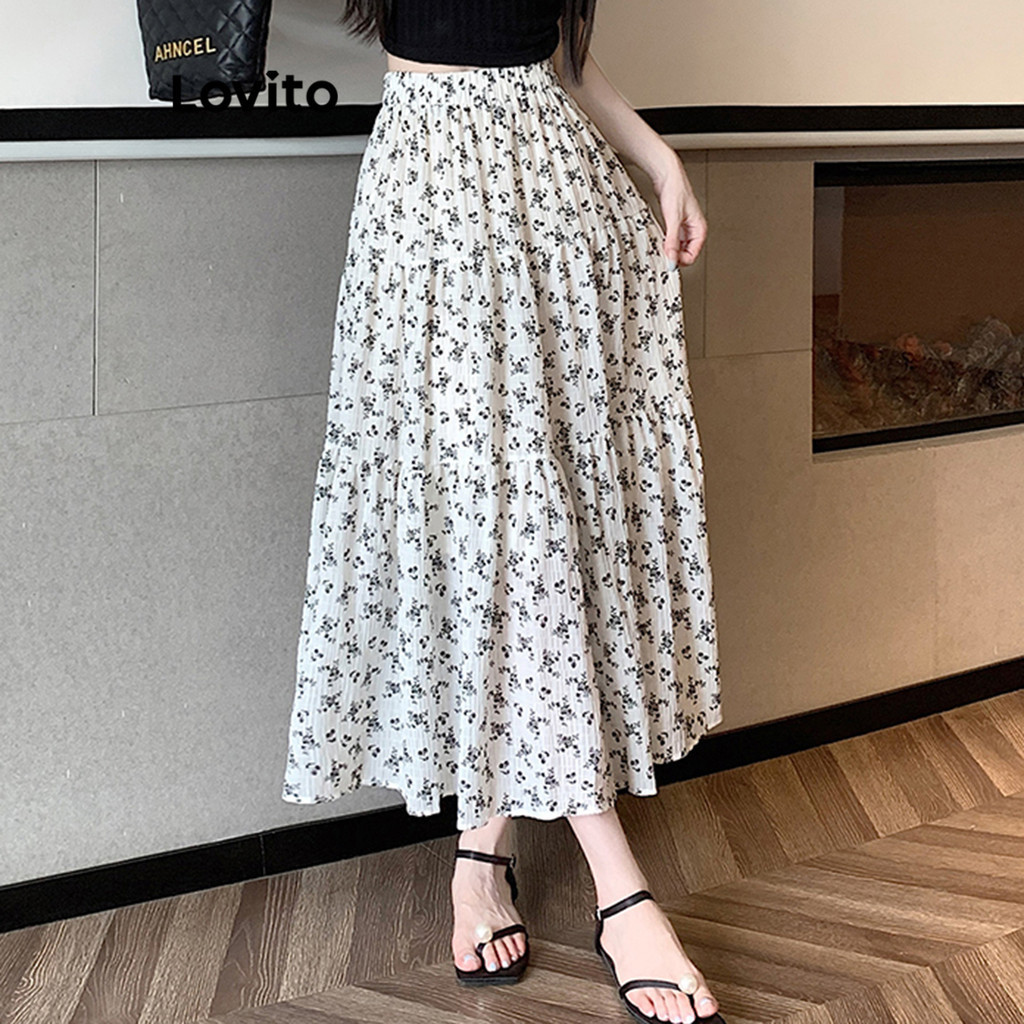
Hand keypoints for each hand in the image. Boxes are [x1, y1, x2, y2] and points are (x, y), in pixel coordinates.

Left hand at [651, 152, 706, 267]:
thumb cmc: (676, 191)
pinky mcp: (675, 226)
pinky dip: (665, 242)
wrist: (667, 176)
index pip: (692, 256)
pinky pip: (671, 241)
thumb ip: (672, 242)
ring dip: (668, 249)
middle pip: (685, 254)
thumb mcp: (673, 220)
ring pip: (677, 249)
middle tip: (661, 252)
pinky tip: (658, 239)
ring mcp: (684, 229)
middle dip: (673, 255)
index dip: (680, 260)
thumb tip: (671, 261)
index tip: (667, 259)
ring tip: (659, 244)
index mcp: (700, 230)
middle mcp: (693, 231)